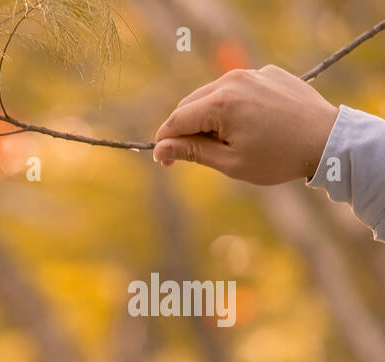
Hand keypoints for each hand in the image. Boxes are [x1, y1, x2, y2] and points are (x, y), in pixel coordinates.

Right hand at [153, 64, 339, 184]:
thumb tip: (160, 148)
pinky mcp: (269, 73)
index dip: (165, 142)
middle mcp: (233, 80)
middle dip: (185, 129)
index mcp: (221, 103)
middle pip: (190, 104)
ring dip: (208, 117)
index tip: (165, 161)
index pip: (176, 120)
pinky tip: (250, 126)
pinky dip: (233, 106)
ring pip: (212, 94)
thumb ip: (191, 152)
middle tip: (193, 155)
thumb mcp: (229, 161)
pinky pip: (238, 88)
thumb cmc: (278, 157)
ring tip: (226, 141)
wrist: (327, 140)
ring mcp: (253, 74)